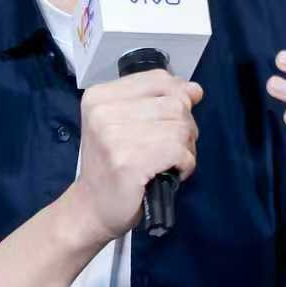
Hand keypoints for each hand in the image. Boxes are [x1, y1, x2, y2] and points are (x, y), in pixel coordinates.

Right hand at [65, 69, 203, 243]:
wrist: (91, 208)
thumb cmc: (111, 165)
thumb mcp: (125, 122)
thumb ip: (157, 100)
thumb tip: (194, 90)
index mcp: (99, 96)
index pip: (159, 79)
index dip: (178, 97)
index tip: (170, 121)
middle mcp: (103, 112)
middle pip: (175, 103)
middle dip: (184, 128)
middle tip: (170, 149)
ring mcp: (113, 137)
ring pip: (180, 127)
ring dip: (186, 148)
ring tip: (169, 162)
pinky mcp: (128, 163)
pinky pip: (178, 151)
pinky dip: (185, 164)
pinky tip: (171, 172)